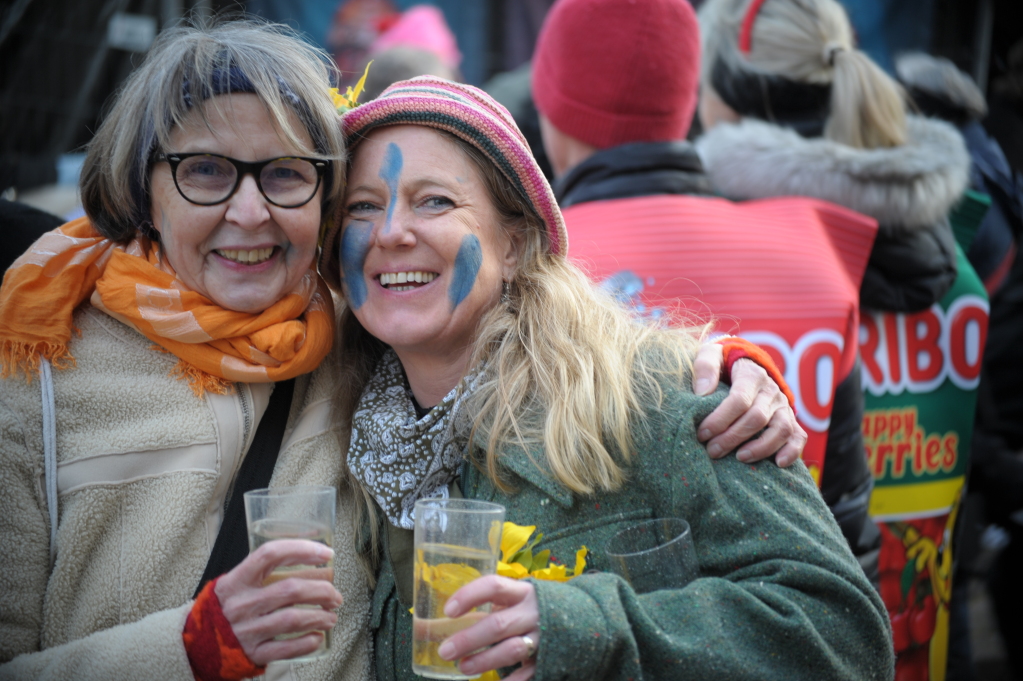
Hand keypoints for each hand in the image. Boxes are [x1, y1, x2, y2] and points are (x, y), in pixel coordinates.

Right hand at [214, 539, 341, 665]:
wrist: (195, 644)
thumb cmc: (224, 609)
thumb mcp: (235, 583)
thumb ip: (263, 571)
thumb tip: (309, 556)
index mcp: (237, 581)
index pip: (271, 554)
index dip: (302, 549)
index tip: (326, 553)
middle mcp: (242, 604)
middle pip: (291, 590)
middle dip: (322, 590)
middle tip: (334, 594)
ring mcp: (247, 630)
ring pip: (293, 619)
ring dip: (320, 616)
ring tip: (331, 615)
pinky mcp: (253, 653)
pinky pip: (286, 648)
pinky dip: (307, 642)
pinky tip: (317, 636)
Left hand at [436, 575, 539, 680]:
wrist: (580, 621)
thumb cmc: (530, 610)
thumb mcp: (512, 602)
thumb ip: (482, 610)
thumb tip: (427, 626)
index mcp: (521, 591)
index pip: (493, 586)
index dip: (470, 596)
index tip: (448, 611)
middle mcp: (532, 612)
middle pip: (498, 624)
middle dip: (469, 639)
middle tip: (444, 651)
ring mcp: (542, 636)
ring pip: (511, 649)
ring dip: (484, 661)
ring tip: (463, 668)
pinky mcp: (549, 658)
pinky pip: (528, 674)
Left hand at [694, 350, 805, 466]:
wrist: (745, 363)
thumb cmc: (723, 363)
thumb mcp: (710, 354)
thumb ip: (705, 367)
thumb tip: (702, 392)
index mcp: (752, 374)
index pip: (739, 400)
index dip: (720, 419)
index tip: (702, 433)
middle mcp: (771, 390)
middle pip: (756, 418)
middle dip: (732, 438)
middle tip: (712, 451)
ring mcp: (783, 406)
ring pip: (781, 429)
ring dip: (761, 448)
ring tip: (739, 458)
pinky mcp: (790, 419)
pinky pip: (798, 436)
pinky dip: (792, 451)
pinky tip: (778, 464)